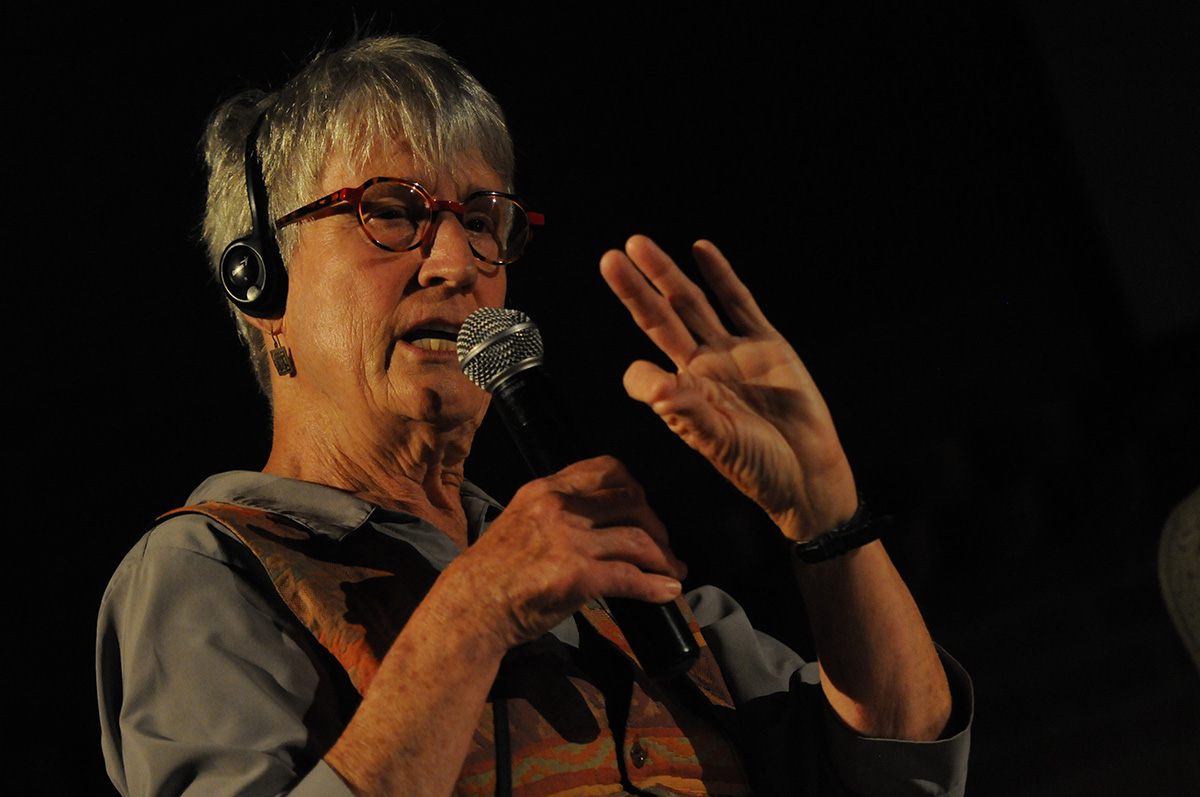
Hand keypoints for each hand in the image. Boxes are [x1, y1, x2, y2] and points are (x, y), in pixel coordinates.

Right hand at [445, 456, 686, 650]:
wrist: (469, 609)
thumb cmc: (491, 574)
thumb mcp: (518, 522)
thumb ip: (553, 513)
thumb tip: (596, 520)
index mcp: (544, 490)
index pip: (606, 468)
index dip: (635, 487)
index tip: (644, 508)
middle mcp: (559, 507)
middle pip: (631, 501)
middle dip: (656, 525)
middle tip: (664, 545)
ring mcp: (569, 541)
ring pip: (638, 539)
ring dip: (664, 558)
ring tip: (673, 572)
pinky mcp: (578, 576)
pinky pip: (632, 577)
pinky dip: (657, 586)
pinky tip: (668, 593)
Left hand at [600, 235, 857, 540]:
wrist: (807, 472)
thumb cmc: (757, 466)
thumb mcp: (716, 440)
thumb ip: (686, 411)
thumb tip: (652, 390)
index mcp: (682, 394)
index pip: (642, 372)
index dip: (637, 373)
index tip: (648, 384)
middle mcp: (701, 368)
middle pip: (659, 319)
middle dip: (635, 289)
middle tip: (610, 258)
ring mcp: (732, 352)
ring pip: (692, 304)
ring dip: (666, 274)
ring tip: (638, 244)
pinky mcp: (767, 344)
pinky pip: (739, 303)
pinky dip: (720, 276)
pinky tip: (700, 249)